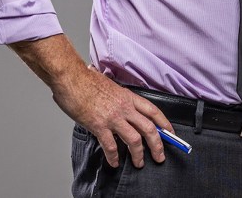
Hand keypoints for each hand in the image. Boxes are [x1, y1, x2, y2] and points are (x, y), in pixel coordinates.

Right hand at [51, 66, 172, 168]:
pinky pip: (111, 146)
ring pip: (134, 139)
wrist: (71, 77)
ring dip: (138, 154)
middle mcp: (124, 107)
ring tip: (139, 163)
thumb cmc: (86, 81)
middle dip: (158, 145)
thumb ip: (119, 98)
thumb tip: (120, 104)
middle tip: (159, 156)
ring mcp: (113, 117)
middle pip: (149, 128)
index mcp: (129, 97)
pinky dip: (114, 157)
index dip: (165, 123)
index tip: (170, 133)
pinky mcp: (99, 125)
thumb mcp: (111, 86)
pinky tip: (114, 162)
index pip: (154, 111)